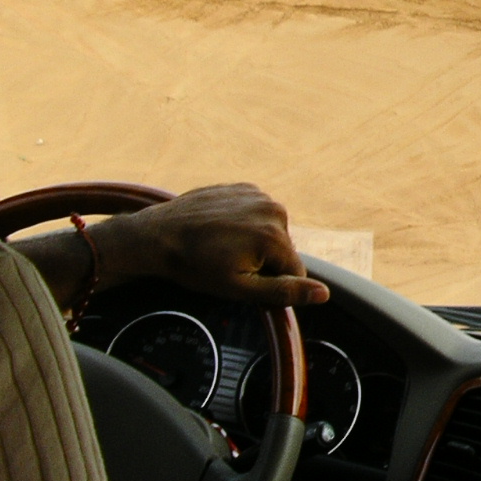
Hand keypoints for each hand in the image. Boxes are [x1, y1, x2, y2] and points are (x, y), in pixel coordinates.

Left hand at [92, 184, 330, 307]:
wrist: (156, 234)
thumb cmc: (194, 266)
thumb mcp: (239, 289)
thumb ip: (284, 291)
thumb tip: (324, 294)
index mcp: (274, 236)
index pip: (295, 271)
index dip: (270, 282)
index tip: (241, 279)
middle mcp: (273, 210)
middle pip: (285, 249)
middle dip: (263, 260)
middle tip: (228, 263)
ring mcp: (258, 194)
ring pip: (271, 230)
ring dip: (254, 241)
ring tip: (222, 246)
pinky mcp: (244, 187)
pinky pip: (257, 212)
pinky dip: (245, 223)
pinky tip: (221, 230)